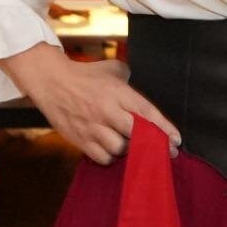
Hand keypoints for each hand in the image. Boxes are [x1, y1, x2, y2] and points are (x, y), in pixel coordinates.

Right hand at [2, 47, 175, 164]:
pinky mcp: (80, 138)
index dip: (164, 129)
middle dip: (153, 145)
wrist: (50, 81)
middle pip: (136, 134)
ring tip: (129, 144)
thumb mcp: (111, 69)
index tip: (176, 141)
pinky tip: (111, 149)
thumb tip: (141, 93)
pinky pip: (102, 157)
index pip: (146, 113)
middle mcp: (106, 110)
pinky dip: (110, 156)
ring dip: (128, 150)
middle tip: (164, 152)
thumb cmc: (84, 75)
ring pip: (119, 149)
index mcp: (117, 92)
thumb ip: (130, 79)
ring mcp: (92, 126)